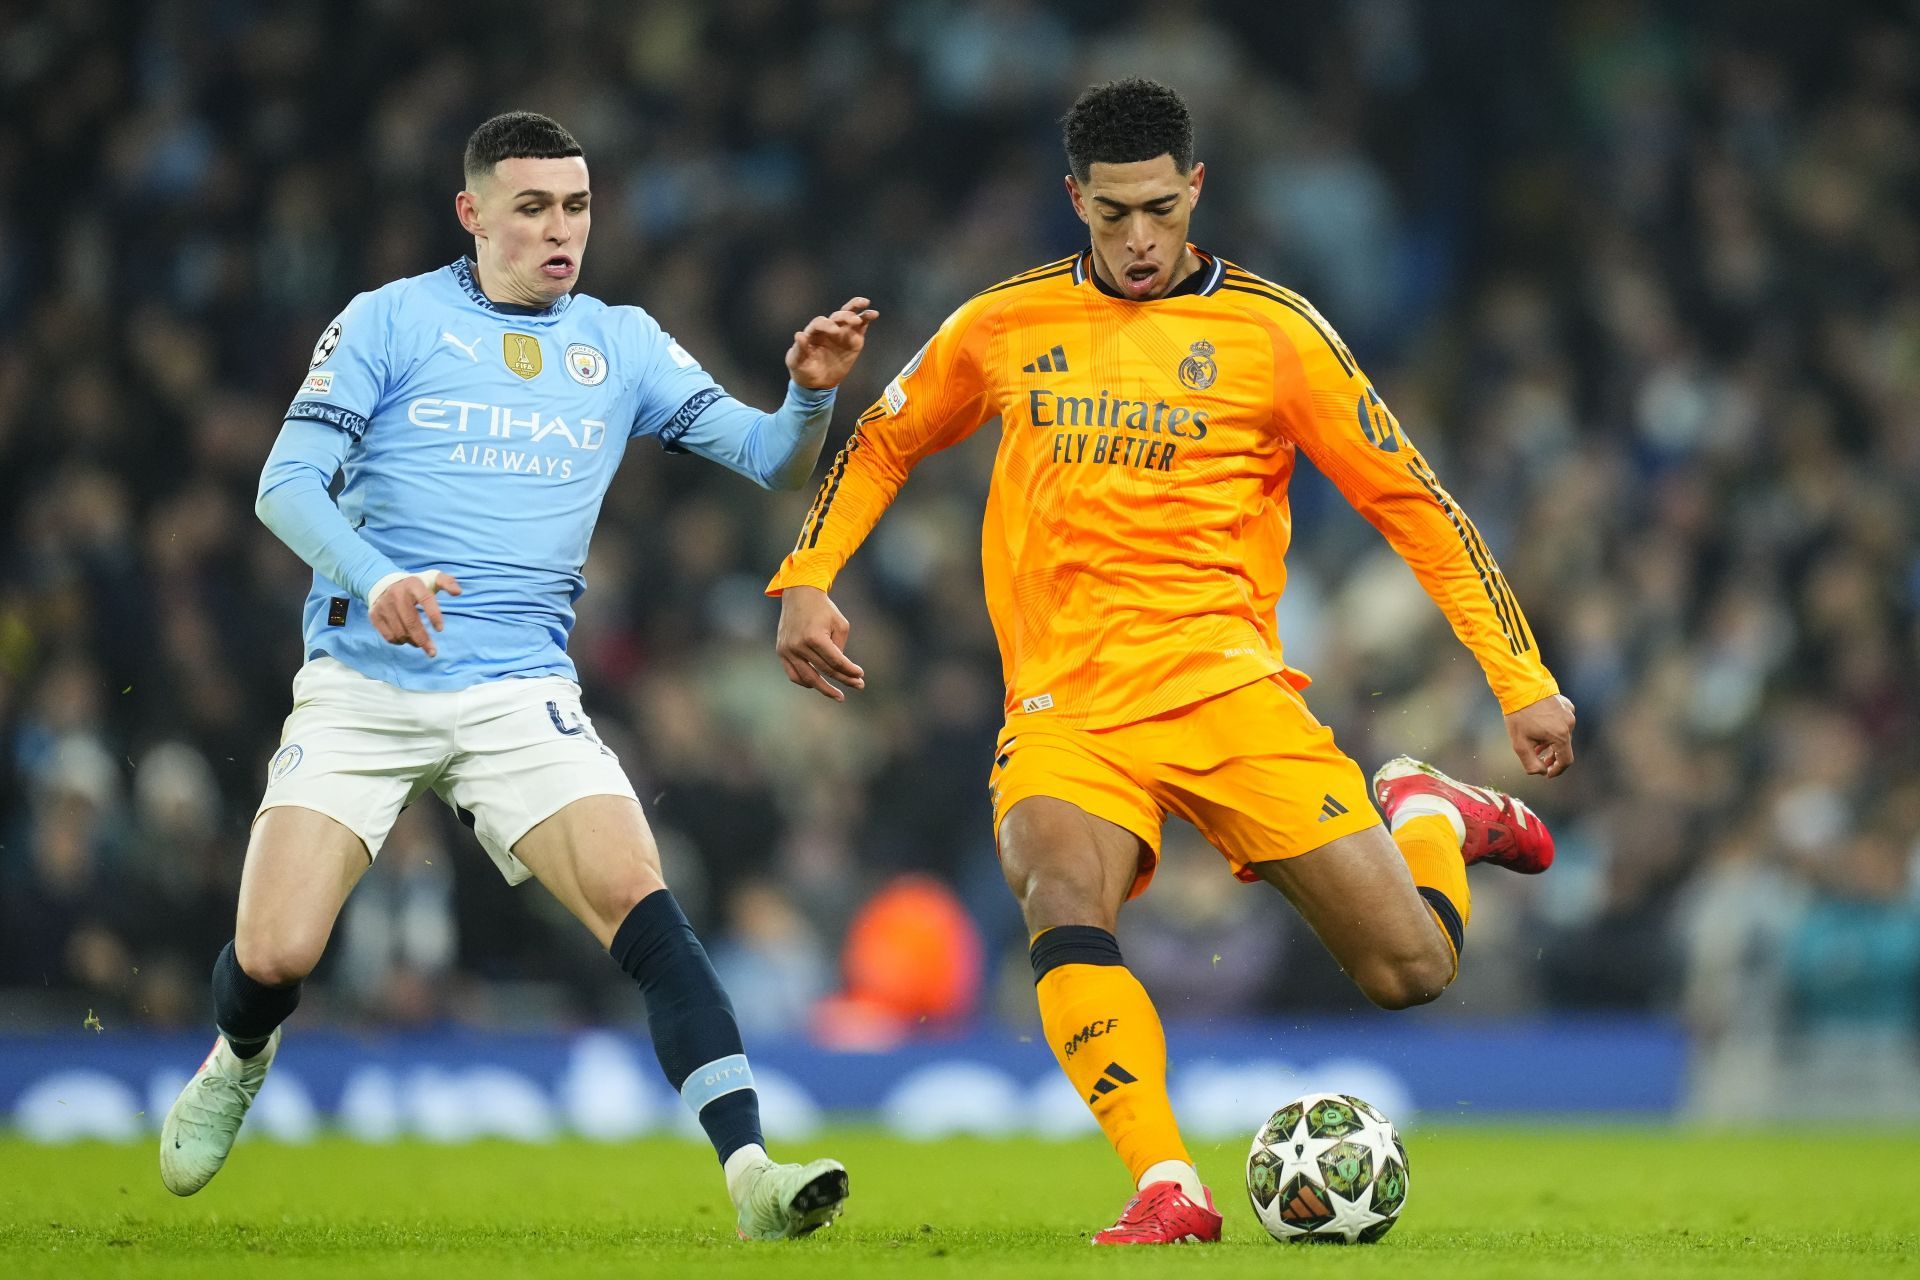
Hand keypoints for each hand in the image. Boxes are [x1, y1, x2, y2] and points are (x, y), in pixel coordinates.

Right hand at [369, 569, 462, 657]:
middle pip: (411, 622)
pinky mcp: (374, 615)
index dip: (434, 615)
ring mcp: (384, 605)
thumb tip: (458, 592)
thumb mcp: (431, 578)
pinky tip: (406, 639)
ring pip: (400, 632)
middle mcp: (396, 594)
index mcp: (413, 584)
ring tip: (419, 642)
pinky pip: (388, 636)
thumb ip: (447, 582)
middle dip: (423, 640)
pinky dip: (399, 642)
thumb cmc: (414, 585)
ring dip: (412, 641)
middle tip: (433, 652)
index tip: (440, 629)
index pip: (426, 600)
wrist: (382, 582)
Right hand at [776, 585, 864, 699]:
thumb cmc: (824, 609)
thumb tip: (840, 670)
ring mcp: (788, 650)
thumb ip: (840, 648)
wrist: (799, 595)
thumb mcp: (840, 625)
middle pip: (824, 670)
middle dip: (844, 680)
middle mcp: (799, 645)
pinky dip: (806, 682)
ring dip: (825, 689)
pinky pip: (793, 674)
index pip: (836, 661)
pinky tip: (818, 685)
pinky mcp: (781, 651)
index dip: (850, 671)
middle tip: (859, 685)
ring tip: (839, 696)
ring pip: (808, 678)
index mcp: (815, 637)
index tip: (861, 676)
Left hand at [786, 297, 878, 389]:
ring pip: (849, 316)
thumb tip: (799, 334)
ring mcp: (842, 333)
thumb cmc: (803, 370)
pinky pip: (860, 327)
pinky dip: (867, 318)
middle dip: (844, 316)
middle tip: (853, 320)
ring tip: (865, 304)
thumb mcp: (796, 362)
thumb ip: (799, 349)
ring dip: (856, 309)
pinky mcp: (853, 339)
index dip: (827, 324)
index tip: (834, 331)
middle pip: (836, 316)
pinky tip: (873, 314)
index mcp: (813, 332)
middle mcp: (828, 329)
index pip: (820, 322)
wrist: (817, 383)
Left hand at [1506, 693, 1575, 777]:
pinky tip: (1539, 726)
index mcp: (1561, 736)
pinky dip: (1553, 728)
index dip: (1557, 770)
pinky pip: (1562, 721)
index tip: (1548, 773)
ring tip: (1536, 742)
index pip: (1566, 761)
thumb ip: (1531, 763)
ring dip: (1551, 742)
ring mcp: (1569, 713)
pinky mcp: (1566, 704)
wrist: (1520, 687)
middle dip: (1551, 755)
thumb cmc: (1519, 715)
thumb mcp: (1520, 744)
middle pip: (1564, 747)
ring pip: (1563, 734)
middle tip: (1538, 757)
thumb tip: (1541, 772)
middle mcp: (1569, 724)